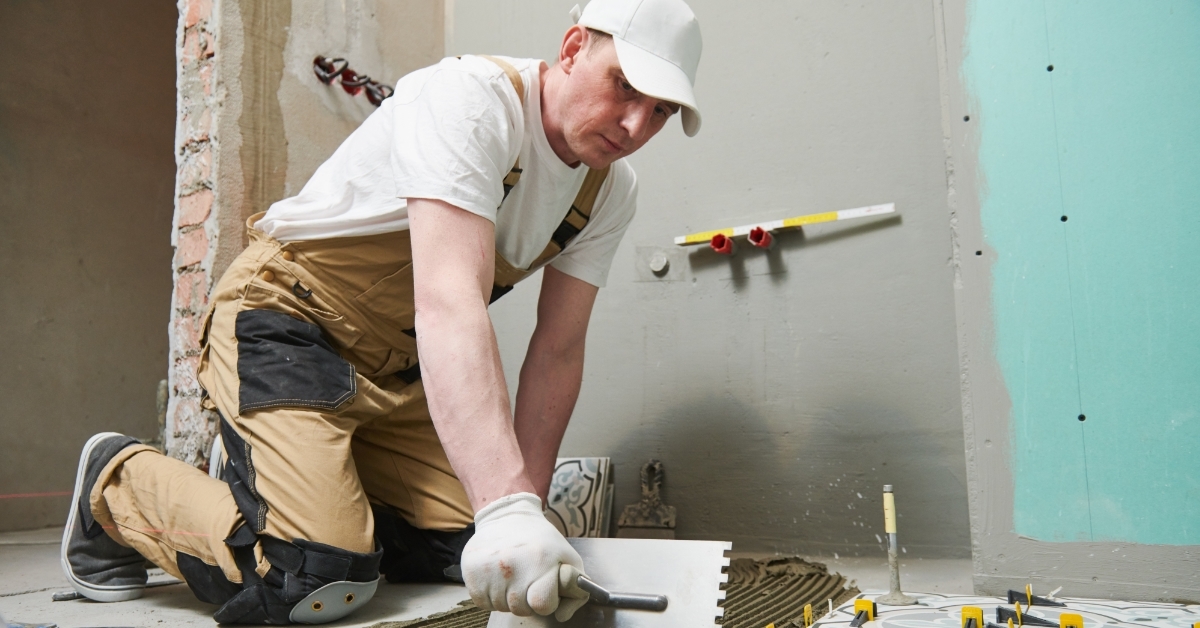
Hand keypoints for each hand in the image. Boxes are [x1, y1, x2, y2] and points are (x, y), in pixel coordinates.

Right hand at [461, 493, 590, 620]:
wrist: (506, 517)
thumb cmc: (540, 540)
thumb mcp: (567, 557)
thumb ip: (575, 590)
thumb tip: (562, 616)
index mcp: (539, 561)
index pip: (542, 604)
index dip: (546, 599)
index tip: (544, 587)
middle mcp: (511, 566)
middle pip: (521, 609)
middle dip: (527, 599)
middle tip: (527, 578)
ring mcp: (488, 571)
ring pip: (501, 607)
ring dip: (508, 597)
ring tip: (512, 574)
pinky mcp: (471, 574)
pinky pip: (484, 603)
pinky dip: (491, 595)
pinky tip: (498, 576)